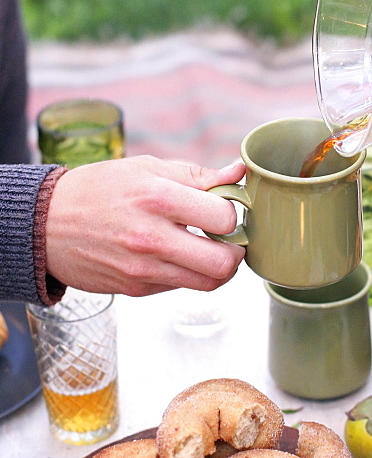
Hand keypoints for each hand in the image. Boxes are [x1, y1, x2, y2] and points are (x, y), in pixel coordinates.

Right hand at [45, 155, 246, 296]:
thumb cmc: (99, 189)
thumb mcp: (146, 168)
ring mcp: (143, 269)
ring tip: (210, 249)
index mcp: (158, 197)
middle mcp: (152, 237)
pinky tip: (178, 256)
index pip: (224, 217)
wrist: (45, 224)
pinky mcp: (136, 289)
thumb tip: (238, 173)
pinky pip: (181, 287)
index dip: (234, 213)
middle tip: (230, 238)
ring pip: (208, 283)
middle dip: (237, 250)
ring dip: (219, 268)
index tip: (227, 209)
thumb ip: (197, 174)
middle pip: (224, 262)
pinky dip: (189, 274)